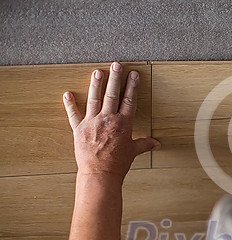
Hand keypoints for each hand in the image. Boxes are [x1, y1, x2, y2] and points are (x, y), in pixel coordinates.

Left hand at [63, 62, 159, 180]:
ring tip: (97, 72)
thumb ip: (144, 144)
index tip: (133, 75)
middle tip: (116, 65)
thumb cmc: (117, 164)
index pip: (129, 100)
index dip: (132, 86)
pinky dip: (70, 105)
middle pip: (112, 94)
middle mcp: (108, 120)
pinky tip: (67, 94)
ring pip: (94, 99)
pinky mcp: (79, 129)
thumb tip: (156, 143)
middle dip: (115, 78)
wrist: (100, 174)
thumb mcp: (133, 152)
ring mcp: (92, 123)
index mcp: (123, 124)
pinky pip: (73, 115)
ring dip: (95, 84)